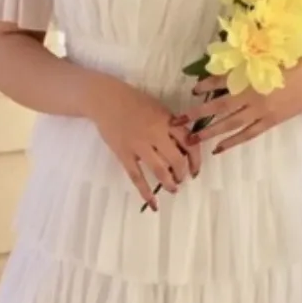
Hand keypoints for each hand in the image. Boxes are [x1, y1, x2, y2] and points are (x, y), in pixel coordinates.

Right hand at [85, 76, 199, 210]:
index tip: (196, 170)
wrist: (105, 99)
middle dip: (182, 173)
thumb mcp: (159, 108)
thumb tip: (184, 148)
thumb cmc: (134, 101)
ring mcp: (138, 145)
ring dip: (169, 183)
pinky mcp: (123, 154)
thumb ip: (171, 126)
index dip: (196, 160)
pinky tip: (153, 203)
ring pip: (159, 169)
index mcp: (167, 121)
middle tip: (182, 179)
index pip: (189, 143)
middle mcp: (155, 133)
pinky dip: (146, 192)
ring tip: (173, 188)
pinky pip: (137, 176)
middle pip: (177, 159)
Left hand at [177, 62, 301, 154]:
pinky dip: (232, 142)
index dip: (207, 84)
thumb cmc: (298, 61)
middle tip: (178, 119)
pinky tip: (218, 149)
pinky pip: (248, 135)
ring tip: (191, 138)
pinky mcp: (270, 122)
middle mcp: (255, 96)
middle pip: (220, 107)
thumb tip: (226, 56)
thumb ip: (250, 57)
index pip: (224, 81)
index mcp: (255, 76)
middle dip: (197, 113)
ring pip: (231, 124)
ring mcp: (263, 112)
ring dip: (210, 131)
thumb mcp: (273, 53)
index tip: (193, 88)